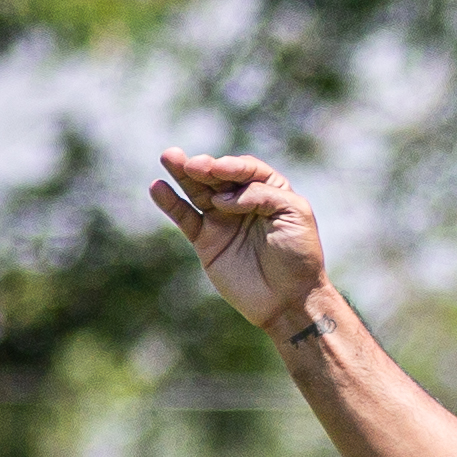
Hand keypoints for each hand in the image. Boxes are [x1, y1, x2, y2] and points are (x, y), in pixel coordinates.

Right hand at [148, 150, 332, 336]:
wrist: (289, 300)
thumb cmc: (299, 256)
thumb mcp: (294, 213)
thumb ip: (263, 195)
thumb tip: (222, 199)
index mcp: (269, 190)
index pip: (246, 169)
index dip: (232, 166)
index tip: (220, 170)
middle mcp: (242, 201)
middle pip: (217, 176)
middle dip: (204, 166)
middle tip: (192, 164)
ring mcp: (222, 220)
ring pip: (197, 191)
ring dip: (182, 173)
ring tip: (168, 157)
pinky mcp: (206, 241)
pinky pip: (185, 217)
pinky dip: (171, 203)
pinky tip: (157, 187)